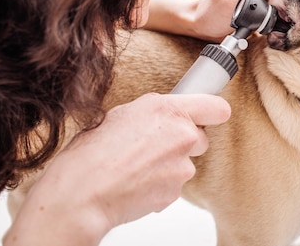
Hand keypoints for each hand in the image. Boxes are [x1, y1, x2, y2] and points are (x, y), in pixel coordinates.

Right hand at [5, 93, 229, 245]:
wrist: (83, 192)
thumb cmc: (93, 151)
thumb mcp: (124, 113)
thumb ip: (156, 112)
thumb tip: (168, 115)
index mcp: (169, 110)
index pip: (217, 108)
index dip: (212, 112)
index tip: (209, 115)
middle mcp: (182, 135)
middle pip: (201, 138)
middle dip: (184, 142)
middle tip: (154, 146)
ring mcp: (181, 166)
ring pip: (185, 163)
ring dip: (169, 165)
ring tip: (137, 166)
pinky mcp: (176, 192)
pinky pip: (173, 184)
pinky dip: (159, 184)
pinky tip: (136, 181)